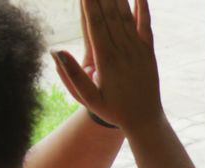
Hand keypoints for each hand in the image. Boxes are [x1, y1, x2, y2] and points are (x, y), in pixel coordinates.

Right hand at [51, 0, 162, 132]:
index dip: (89, 3)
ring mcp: (138, 50)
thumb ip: (72, 75)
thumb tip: (56, 52)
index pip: (95, 25)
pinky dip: (143, 8)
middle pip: (109, 15)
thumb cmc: (112, 110)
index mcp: (106, 61)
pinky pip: (146, 26)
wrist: (145, 120)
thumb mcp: (88, 98)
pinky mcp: (149, 52)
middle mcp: (123, 51)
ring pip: (126, 17)